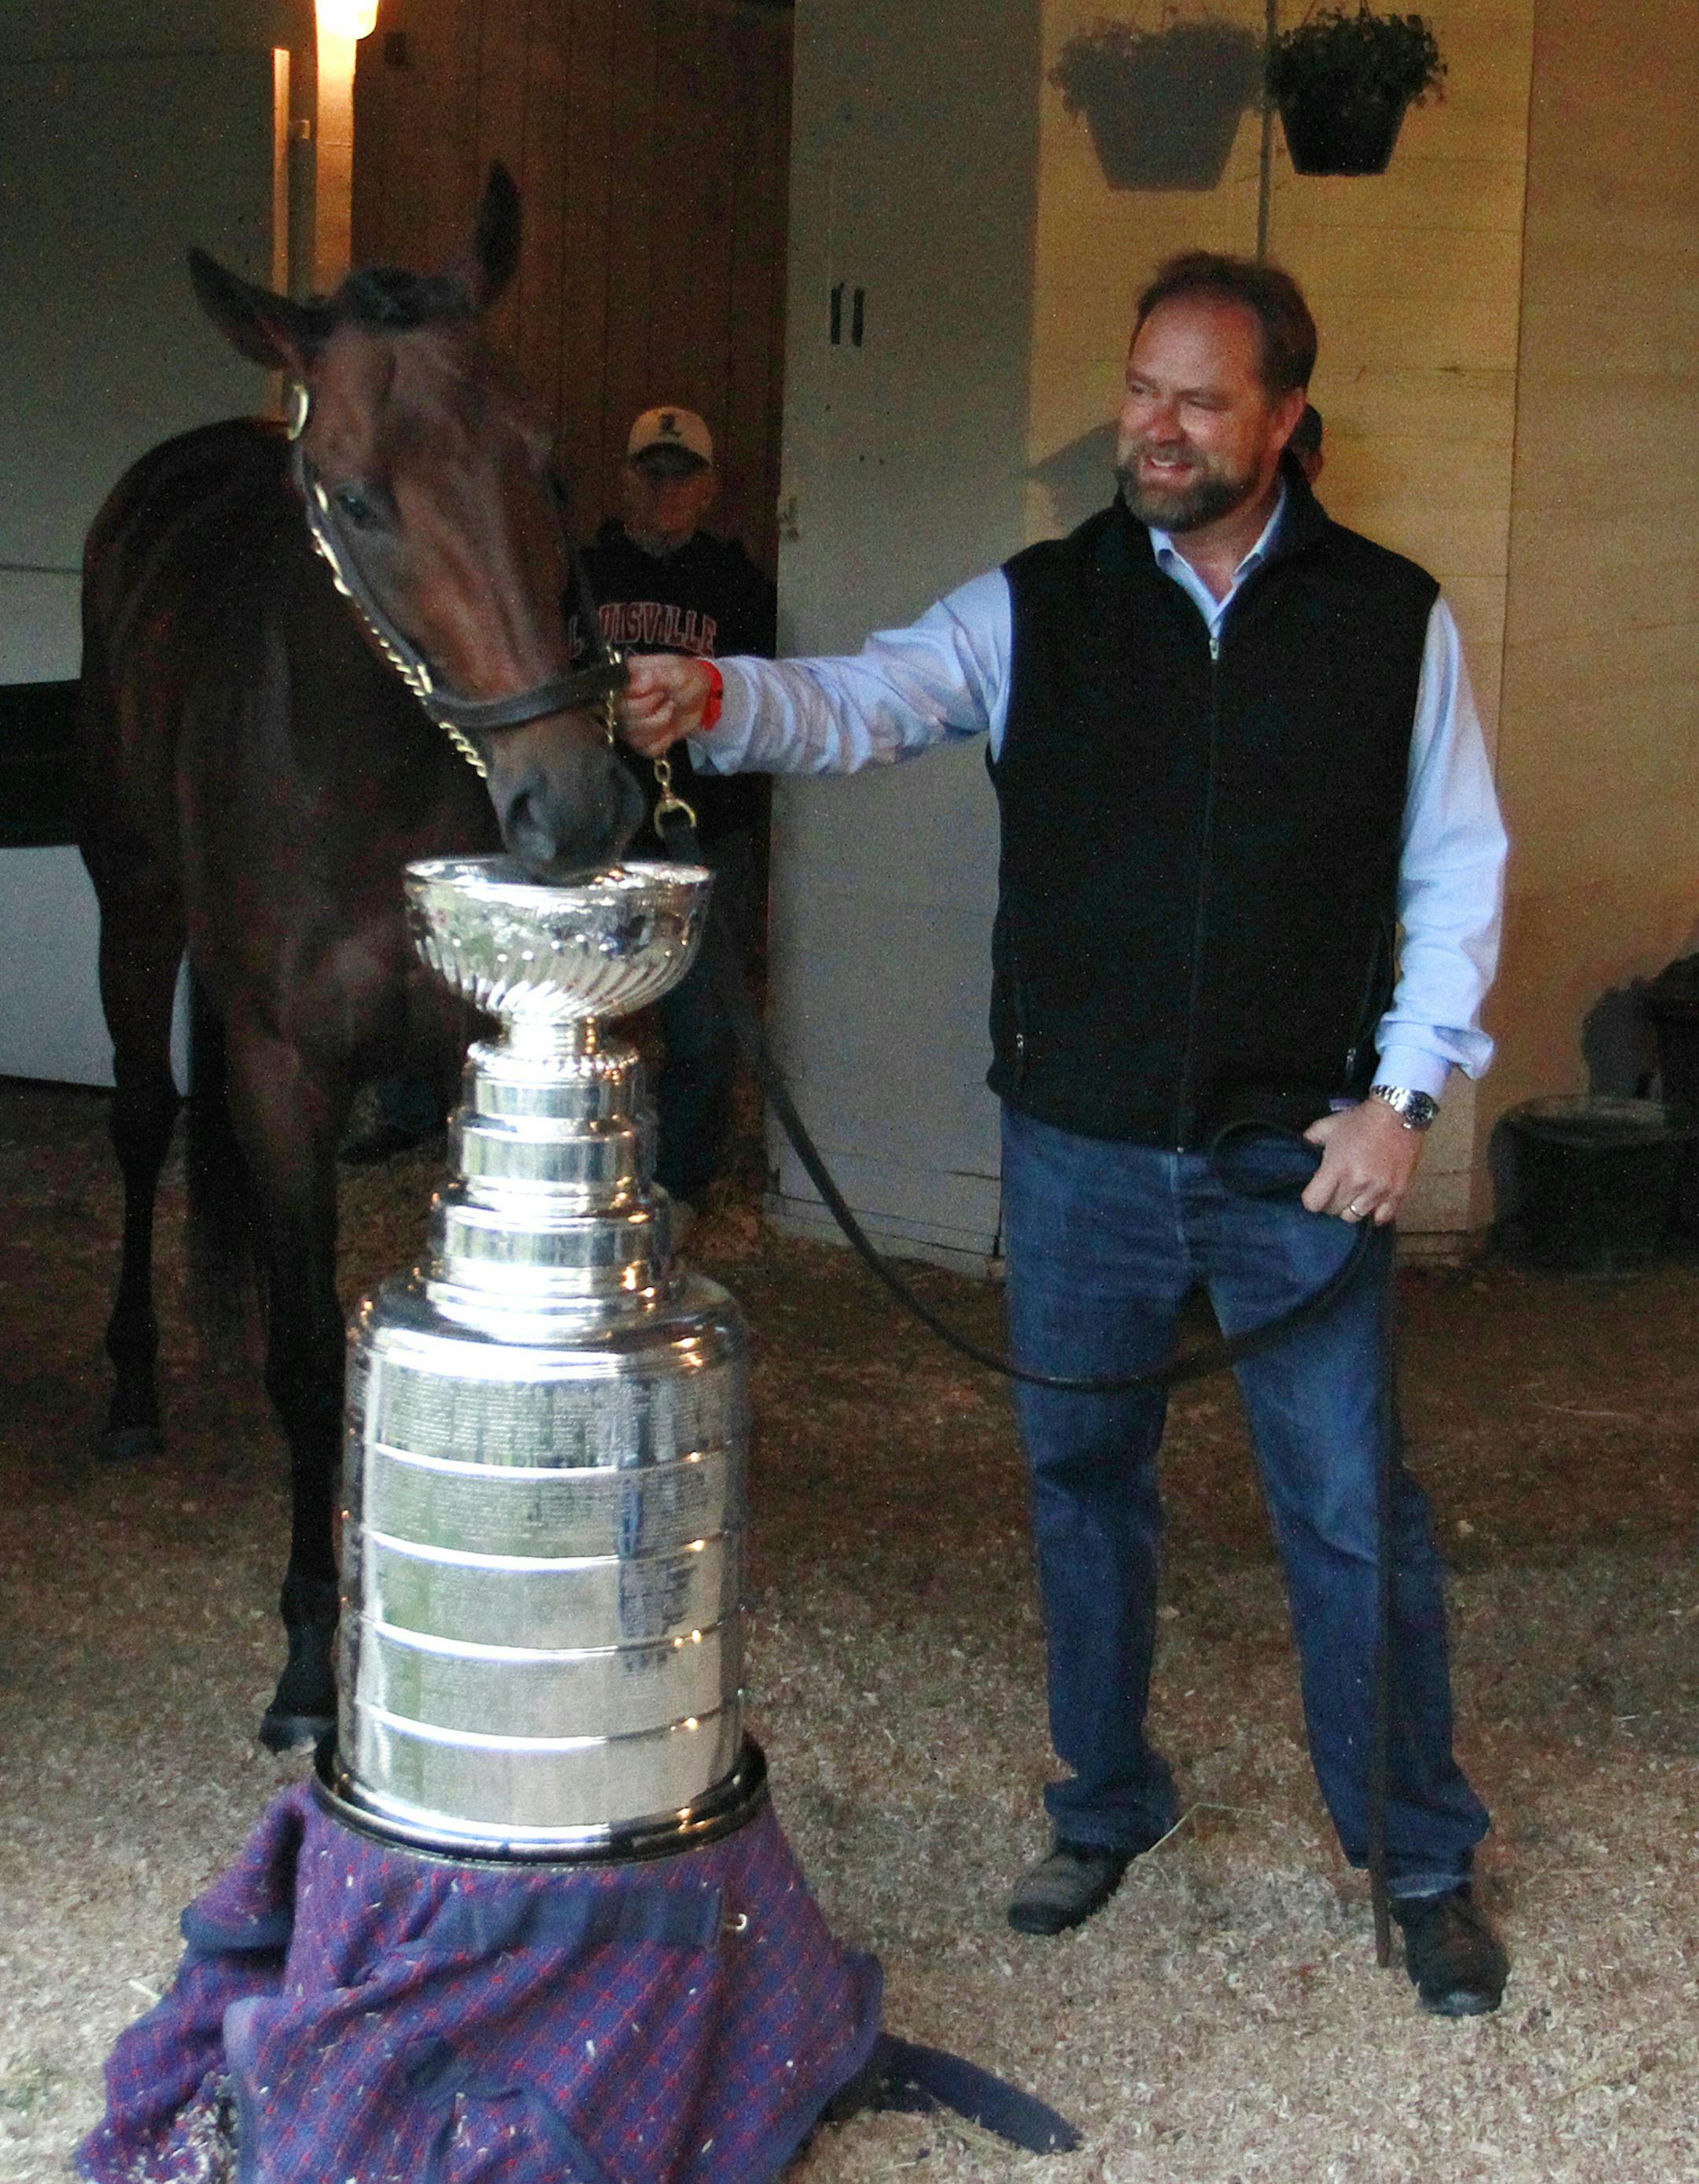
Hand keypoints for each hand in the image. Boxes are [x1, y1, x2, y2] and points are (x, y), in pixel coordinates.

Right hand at [619, 654, 718, 756]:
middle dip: (654, 716)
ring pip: (634, 737)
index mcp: (626, 681)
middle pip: (625, 720)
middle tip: (669, 703)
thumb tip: (635, 686)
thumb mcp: (676, 672)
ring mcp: (630, 723)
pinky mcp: (641, 739)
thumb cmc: (686, 679)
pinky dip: (662, 742)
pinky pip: (646, 749)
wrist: (701, 695)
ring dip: (660, 728)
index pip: (616, 699)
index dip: (639, 702)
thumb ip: (656, 677)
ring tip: (670, 712)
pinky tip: (669, 729)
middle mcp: (622, 702)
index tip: (659, 694)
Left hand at [1301, 1099, 1428, 1224]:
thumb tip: (1299, 1154)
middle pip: (1333, 1211)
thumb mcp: (1326, 1126)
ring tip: (1354, 1195)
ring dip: (1351, 1207)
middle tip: (1335, 1189)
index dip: (1311, 1199)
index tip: (1316, 1190)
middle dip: (1330, 1202)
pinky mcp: (1398, 1193)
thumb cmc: (1359, 1121)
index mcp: (1336, 1169)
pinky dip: (1375, 1213)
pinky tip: (1372, 1202)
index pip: (1314, 1203)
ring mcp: (1379, 1191)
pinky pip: (1382, 1218)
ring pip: (1355, 1217)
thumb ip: (1308, 1141)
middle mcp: (1357, 1184)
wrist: (1398, 1114)